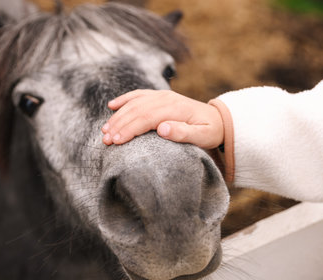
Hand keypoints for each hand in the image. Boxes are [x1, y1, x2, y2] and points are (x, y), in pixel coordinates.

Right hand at [101, 89, 223, 148]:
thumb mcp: (203, 136)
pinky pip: (138, 95)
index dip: (130, 129)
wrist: (218, 119)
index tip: (116, 141)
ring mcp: (161, 96)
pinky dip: (124, 99)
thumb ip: (183, 133)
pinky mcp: (159, 97)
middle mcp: (166, 99)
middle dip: (119, 125)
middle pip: (136, 110)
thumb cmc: (210, 131)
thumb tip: (162, 129)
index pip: (146, 118)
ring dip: (118, 116)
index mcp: (175, 109)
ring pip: (134, 103)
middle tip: (105, 140)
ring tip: (104, 131)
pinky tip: (111, 106)